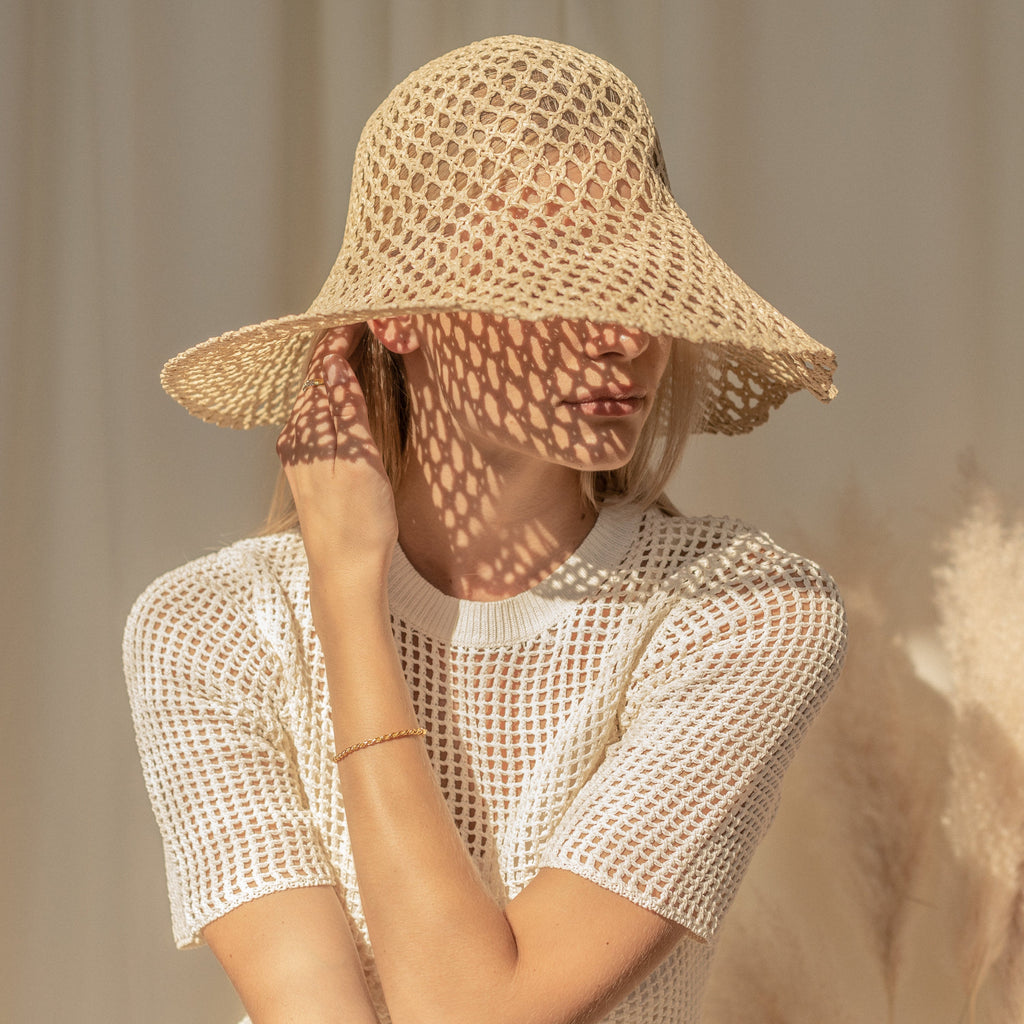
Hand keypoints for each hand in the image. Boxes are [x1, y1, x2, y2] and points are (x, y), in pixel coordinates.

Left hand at [276, 325, 398, 580]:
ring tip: (357, 350)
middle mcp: (296, 438)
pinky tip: (347, 397)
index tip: (358, 318)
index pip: (322, 372)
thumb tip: (335, 365)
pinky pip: (320, 420)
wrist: (346, 570)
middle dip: (336, 353)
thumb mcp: (360, 461)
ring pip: (317, 401)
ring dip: (335, 376)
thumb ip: (347, 412)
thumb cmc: (359, 521)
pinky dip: (333, 401)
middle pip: (317, 382)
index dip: (339, 342)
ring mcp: (301, 454)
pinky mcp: (310, 468)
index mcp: (307, 431)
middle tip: (363, 326)